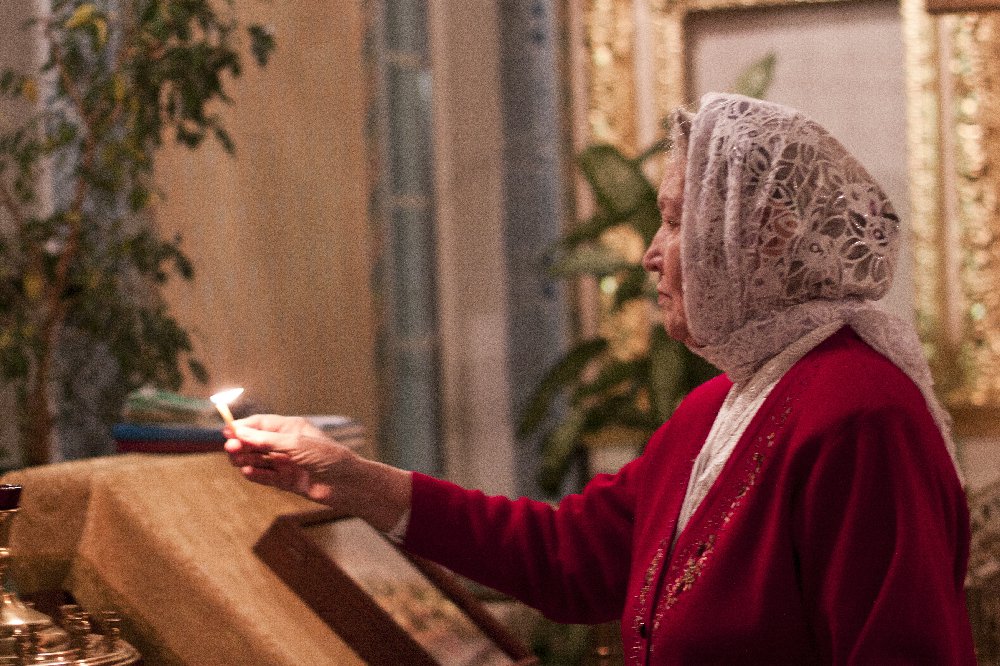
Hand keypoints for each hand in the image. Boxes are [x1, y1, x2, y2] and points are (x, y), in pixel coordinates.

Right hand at [224, 413, 410, 530]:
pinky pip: (266, 477)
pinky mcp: (287, 481)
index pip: (260, 424)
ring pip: (258, 460)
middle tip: (231, 449)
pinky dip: (256, 475)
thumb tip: (239, 432)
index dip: (242, 427)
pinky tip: (248, 473)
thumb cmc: (327, 456)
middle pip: (255, 443)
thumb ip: (266, 440)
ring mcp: (286, 463)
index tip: (226, 432)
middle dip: (242, 445)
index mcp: (290, 428)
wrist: (348, 483)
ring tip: (239, 462)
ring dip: (246, 460)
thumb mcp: (295, 444)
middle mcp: (286, 444)